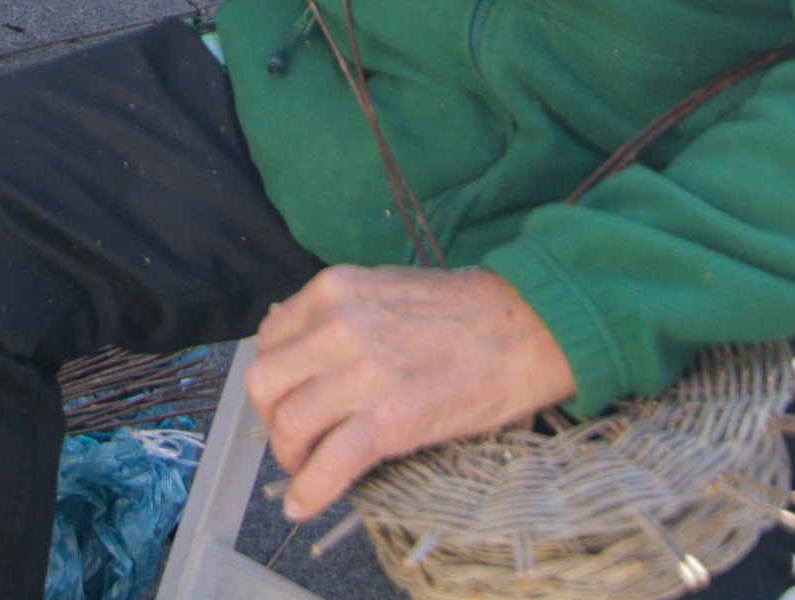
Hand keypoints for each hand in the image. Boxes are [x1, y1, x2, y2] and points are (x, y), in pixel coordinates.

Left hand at [245, 266, 578, 521]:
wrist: (529, 327)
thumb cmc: (465, 312)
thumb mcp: (383, 290)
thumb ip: (338, 314)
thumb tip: (302, 347)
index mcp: (334, 290)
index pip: (270, 341)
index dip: (274, 379)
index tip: (286, 399)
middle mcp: (338, 325)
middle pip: (266, 384)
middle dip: (270, 418)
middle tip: (294, 437)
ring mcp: (363, 371)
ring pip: (288, 424)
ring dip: (291, 456)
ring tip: (308, 467)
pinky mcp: (391, 417)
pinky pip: (330, 462)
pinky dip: (310, 490)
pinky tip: (304, 504)